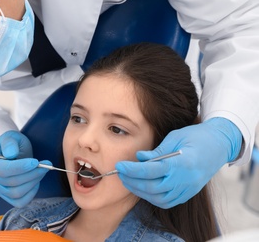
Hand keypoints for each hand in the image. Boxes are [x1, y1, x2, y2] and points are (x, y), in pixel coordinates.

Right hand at [0, 130, 49, 207]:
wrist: (13, 153)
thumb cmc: (12, 144)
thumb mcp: (10, 137)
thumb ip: (9, 143)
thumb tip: (11, 154)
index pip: (2, 170)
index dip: (20, 167)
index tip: (35, 162)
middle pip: (11, 182)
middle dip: (32, 174)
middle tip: (46, 164)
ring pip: (16, 193)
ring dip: (33, 182)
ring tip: (42, 170)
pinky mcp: (8, 197)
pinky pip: (20, 202)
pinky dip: (31, 193)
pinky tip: (36, 181)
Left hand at [116, 117, 241, 208]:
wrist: (219, 145)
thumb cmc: (197, 137)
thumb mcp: (175, 137)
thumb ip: (157, 151)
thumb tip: (138, 158)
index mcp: (183, 164)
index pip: (152, 171)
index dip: (133, 170)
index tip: (120, 165)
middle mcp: (185, 180)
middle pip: (152, 187)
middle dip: (132, 181)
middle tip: (119, 172)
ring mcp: (188, 189)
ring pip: (158, 198)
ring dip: (140, 191)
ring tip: (128, 180)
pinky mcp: (188, 194)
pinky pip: (166, 201)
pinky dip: (151, 197)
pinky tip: (142, 188)